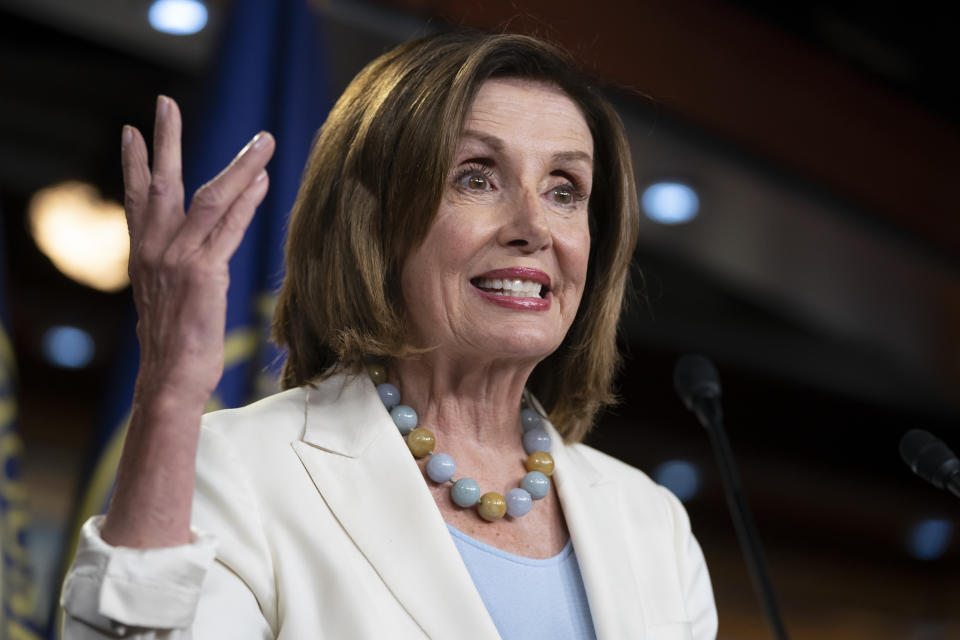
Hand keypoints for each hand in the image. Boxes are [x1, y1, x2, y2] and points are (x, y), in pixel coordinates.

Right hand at [102, 96, 274, 546]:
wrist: (170, 379)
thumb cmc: (176, 345)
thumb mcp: (170, 299)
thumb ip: (180, 269)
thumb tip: (201, 254)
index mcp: (145, 255)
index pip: (137, 199)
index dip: (133, 164)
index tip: (131, 131)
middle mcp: (156, 250)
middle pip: (162, 183)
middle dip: (165, 140)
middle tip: (164, 102)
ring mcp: (178, 259)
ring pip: (209, 198)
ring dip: (238, 165)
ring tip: (260, 139)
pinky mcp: (204, 273)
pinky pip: (229, 228)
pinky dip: (248, 202)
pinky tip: (264, 180)